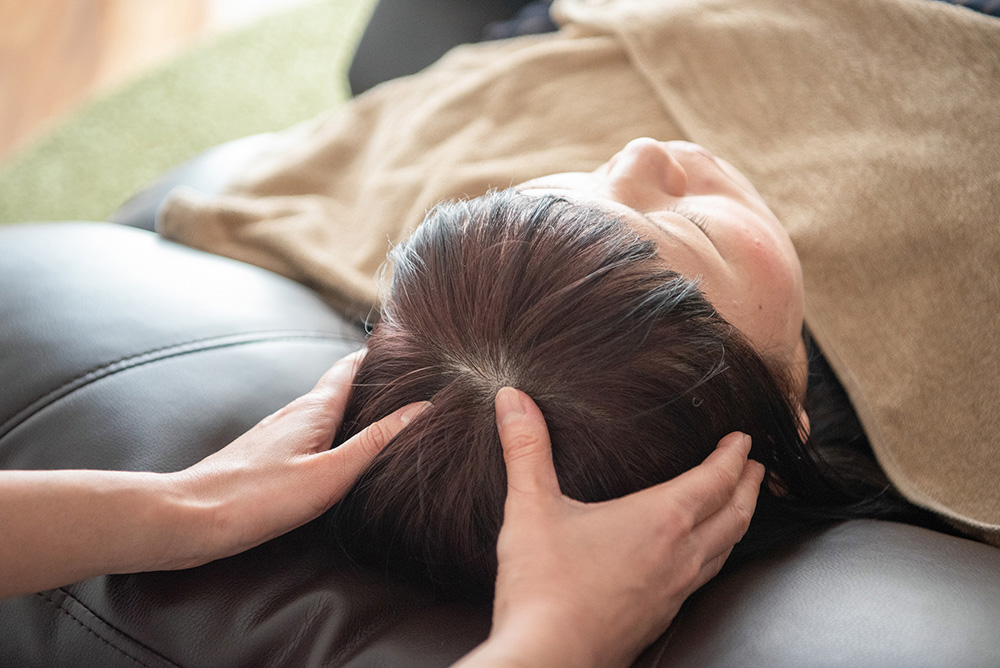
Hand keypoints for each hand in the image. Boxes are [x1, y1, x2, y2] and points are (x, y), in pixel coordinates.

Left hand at [163, 349, 428, 569]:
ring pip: (322, 409)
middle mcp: (293, 413)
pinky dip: (331, 430)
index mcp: (313, 410)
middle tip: (409, 379)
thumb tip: (421, 409)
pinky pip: (307, 431)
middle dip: (372, 381)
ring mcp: (276, 432)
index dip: (379, 354)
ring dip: (351, 406)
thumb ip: (375, 443)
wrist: (190, 518)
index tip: (408, 345)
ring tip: (382, 413)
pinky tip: (336, 451)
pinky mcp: (264, 454)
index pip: (351, 367)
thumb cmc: (259, 498)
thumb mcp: (330, 475)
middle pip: (339, 386)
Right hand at [455, 387, 763, 667]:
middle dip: (749, 486)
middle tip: (756, 468)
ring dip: (738, 522)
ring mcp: (674, 592)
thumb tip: (512, 399)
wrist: (548, 659)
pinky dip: (714, 557)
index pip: (715, 480)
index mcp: (658, 521)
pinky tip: (696, 562)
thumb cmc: (543, 588)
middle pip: (734, 515)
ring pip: (724, 550)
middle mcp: (678, 556)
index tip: (743, 439)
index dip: (734, 456)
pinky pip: (703, 580)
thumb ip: (526, 448)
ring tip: (738, 508)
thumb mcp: (530, 507)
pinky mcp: (661, 618)